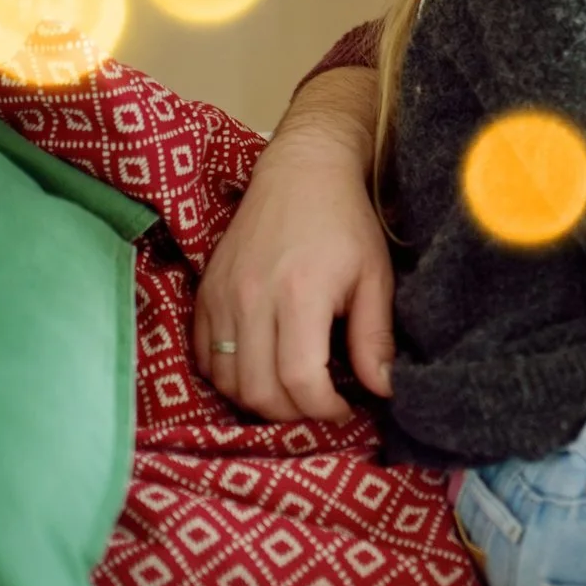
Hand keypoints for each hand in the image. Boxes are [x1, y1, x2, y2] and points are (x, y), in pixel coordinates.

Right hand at [192, 67, 395, 422]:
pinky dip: (229, 377)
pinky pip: (203, 357)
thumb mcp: (375, 277)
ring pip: (227, 381)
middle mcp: (252, 298)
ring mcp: (222, 297)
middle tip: (320, 404)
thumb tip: (381, 391)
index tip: (345, 409)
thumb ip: (375, 338)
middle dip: (293, 414)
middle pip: (258, 391)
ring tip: (292, 391)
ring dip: (259, 400)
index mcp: (300, 294)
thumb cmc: (347, 223)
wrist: (302, 171)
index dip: (323, 410)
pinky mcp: (205, 293)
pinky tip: (260, 368)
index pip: (299, 381)